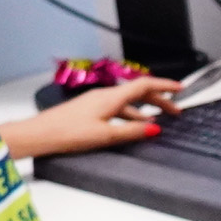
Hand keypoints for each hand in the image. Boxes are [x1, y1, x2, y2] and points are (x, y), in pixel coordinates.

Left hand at [9, 75, 181, 157]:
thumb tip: (154, 128)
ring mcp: (95, 102)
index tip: (180, 89)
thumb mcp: (105, 135)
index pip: (144, 86)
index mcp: (110, 97)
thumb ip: (131, 131)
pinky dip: (130, 116)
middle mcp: (104, 95)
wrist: (39, 135)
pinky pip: (116, 109)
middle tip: (175, 109)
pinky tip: (131, 126)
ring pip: (127, 103)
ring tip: (158, 120)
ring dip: (144, 110)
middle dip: (159, 100)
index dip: (164, 86)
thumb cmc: (67, 133)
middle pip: (138, 93)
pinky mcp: (89, 111)